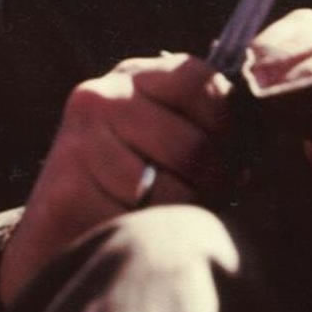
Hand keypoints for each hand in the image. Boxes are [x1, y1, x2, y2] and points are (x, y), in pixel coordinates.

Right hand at [0, 53, 231, 304]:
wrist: (53, 230)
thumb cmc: (127, 181)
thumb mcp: (161, 135)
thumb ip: (202, 125)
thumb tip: (258, 138)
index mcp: (135, 76)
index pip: (199, 80)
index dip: (224, 122)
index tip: (225, 150)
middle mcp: (103, 96)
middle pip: (193, 145)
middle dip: (209, 182)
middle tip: (202, 197)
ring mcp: (81, 140)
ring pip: (169, 189)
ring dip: (178, 214)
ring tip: (165, 214)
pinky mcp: (66, 188)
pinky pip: (136, 222)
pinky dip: (144, 235)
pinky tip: (130, 229)